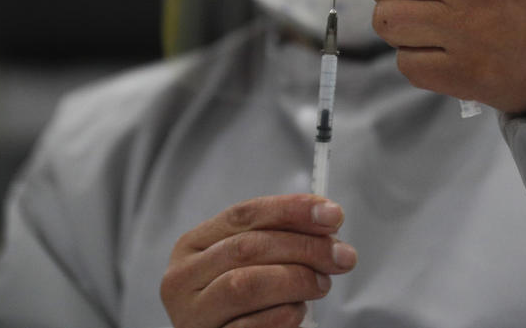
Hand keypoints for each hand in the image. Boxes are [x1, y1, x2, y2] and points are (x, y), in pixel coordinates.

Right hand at [161, 195, 357, 327]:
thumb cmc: (234, 300)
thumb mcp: (244, 261)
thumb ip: (275, 238)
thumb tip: (326, 222)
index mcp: (193, 245)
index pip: (245, 214)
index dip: (292, 209)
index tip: (331, 214)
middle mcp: (184, 278)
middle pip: (248, 247)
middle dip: (304, 247)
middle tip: (341, 255)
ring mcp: (192, 315)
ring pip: (246, 284)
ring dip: (295, 280)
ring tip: (321, 284)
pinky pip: (249, 327)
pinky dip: (283, 315)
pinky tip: (297, 311)